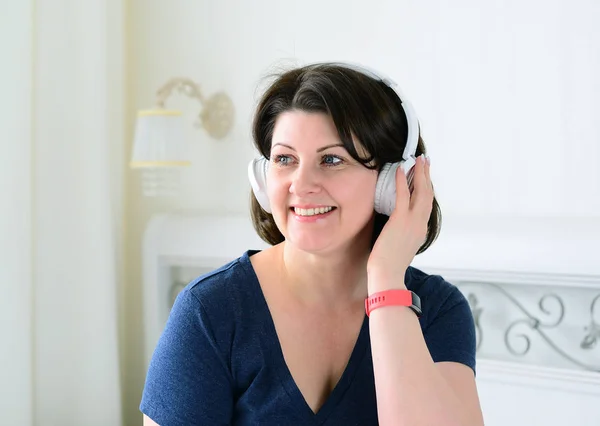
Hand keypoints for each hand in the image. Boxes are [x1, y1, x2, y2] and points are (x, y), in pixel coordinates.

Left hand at [367, 154, 432, 291]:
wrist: (387, 275)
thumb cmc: (389, 266)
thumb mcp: (400, 248)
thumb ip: (403, 236)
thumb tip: (398, 231)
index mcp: (421, 231)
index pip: (426, 205)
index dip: (426, 188)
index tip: (425, 177)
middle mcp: (420, 224)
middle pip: (428, 194)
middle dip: (427, 176)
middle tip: (426, 161)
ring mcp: (412, 222)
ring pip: (421, 192)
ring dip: (420, 174)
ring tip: (418, 160)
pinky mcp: (400, 220)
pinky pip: (403, 195)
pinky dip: (403, 181)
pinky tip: (401, 169)